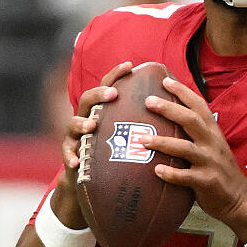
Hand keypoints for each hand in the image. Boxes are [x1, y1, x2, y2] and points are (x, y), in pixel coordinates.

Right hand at [53, 61, 132, 227]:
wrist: (92, 180)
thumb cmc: (118, 154)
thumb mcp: (131, 136)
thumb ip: (147, 122)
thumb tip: (178, 110)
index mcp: (104, 110)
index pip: (108, 86)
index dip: (116, 74)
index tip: (130, 65)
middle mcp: (87, 118)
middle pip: (88, 99)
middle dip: (99, 94)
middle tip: (113, 94)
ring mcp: (76, 136)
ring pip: (72, 123)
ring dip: (81, 123)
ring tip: (91, 126)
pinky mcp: (70, 154)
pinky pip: (67, 154)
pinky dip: (69, 157)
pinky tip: (75, 163)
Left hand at [144, 76, 246, 241]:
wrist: (239, 199)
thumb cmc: (219, 171)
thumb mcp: (212, 146)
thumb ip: (195, 134)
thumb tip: (170, 119)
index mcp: (213, 132)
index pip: (199, 105)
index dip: (183, 92)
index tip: (165, 80)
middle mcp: (212, 143)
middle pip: (191, 120)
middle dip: (169, 109)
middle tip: (148, 101)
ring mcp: (210, 162)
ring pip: (185, 148)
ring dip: (162, 143)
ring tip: (142, 140)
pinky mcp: (206, 182)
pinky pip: (186, 177)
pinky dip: (171, 173)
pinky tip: (156, 170)